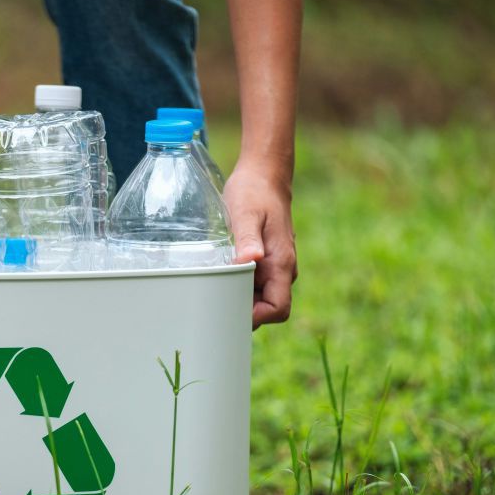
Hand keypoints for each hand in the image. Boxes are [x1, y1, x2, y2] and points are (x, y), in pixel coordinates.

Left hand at [223, 161, 296, 328]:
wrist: (263, 177)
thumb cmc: (254, 193)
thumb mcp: (246, 214)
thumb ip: (248, 239)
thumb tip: (250, 260)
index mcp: (281, 263)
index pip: (278, 309)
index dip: (256, 317)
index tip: (230, 309)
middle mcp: (282, 270)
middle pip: (267, 309)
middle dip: (243, 312)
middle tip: (212, 304)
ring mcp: (274, 268)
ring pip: (259, 299)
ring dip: (238, 298)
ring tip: (212, 290)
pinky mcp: (265, 263)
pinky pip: (253, 285)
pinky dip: (238, 286)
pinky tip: (218, 277)